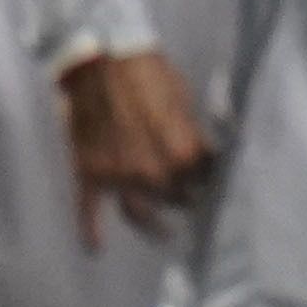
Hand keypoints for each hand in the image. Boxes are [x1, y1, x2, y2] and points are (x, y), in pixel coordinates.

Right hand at [59, 49, 211, 247]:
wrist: (100, 58)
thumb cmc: (148, 71)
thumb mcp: (183, 100)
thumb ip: (193, 136)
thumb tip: (205, 155)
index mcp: (182, 153)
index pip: (206, 181)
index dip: (213, 184)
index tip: (218, 189)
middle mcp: (151, 173)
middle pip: (176, 200)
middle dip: (187, 202)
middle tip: (195, 206)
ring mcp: (117, 177)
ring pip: (139, 214)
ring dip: (153, 227)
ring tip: (164, 233)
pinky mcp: (88, 174)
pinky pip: (88, 210)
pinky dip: (90, 231)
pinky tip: (95, 248)